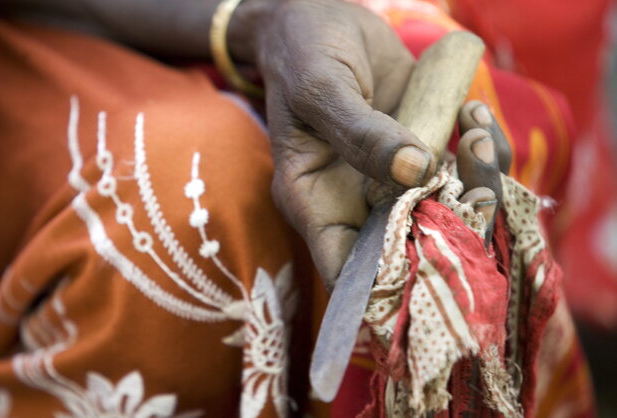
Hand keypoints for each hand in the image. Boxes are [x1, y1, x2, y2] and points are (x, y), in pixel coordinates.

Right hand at [247, 0, 507, 287]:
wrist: (320, 18)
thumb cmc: (302, 55)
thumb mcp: (321, 90)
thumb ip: (361, 133)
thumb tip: (415, 172)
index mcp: (314, 203)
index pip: (346, 268)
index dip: (387, 287)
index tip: (434, 275)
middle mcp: (355, 203)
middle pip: (409, 247)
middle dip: (454, 228)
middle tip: (476, 184)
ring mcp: (393, 180)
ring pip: (449, 211)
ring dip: (478, 180)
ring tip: (472, 130)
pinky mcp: (424, 152)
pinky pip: (464, 169)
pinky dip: (481, 148)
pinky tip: (472, 114)